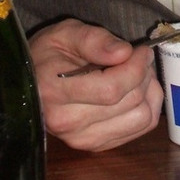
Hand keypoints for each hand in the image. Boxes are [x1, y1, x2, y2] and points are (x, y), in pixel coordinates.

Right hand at [29, 18, 162, 151]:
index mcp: (55, 92)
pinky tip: (137, 90)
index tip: (140, 50)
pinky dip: (147, 107)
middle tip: (140, 57)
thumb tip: (123, 52)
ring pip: (141, 118)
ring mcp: (83, 139)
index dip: (135, 67)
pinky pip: (140, 129)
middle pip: (130, 102)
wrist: (30, 83)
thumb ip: (94, 39)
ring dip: (149, 92)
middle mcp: (68, 123)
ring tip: (138, 74)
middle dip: (144, 74)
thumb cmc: (48, 54)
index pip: (111, 89)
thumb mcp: (65, 33)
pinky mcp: (96, 146)